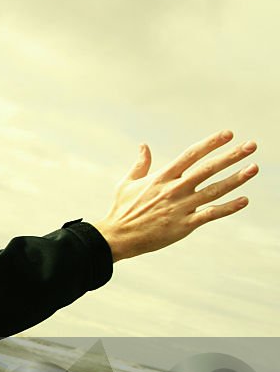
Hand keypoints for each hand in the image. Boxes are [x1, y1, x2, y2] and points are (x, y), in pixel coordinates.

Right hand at [93, 130, 257, 261]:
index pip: (191, 155)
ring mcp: (180, 207)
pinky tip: (244, 200)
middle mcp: (174, 189)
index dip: (211, 143)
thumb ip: (140, 164)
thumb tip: (144, 146)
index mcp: (161, 177)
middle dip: (231, 156)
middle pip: (208, 169)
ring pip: (214, 190)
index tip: (228, 134)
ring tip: (253, 168)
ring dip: (236, 179)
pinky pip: (211, 214)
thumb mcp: (126, 183)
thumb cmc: (121, 210)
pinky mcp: (184, 225)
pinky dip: (228, 207)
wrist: (118, 237)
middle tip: (251, 146)